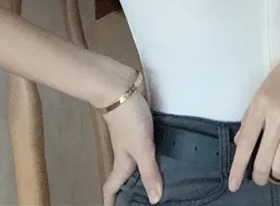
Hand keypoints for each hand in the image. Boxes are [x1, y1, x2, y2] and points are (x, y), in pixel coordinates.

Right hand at [100, 73, 162, 205]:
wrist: (123, 87)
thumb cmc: (129, 120)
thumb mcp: (141, 148)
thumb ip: (149, 172)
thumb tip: (154, 201)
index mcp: (123, 163)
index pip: (112, 187)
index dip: (110, 202)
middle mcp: (126, 153)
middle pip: (126, 177)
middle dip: (131, 190)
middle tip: (144, 201)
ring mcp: (134, 138)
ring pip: (138, 161)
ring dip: (146, 172)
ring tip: (162, 182)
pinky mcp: (142, 125)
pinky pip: (149, 145)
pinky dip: (155, 153)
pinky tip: (169, 155)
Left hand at [228, 40, 279, 193]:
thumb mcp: (262, 91)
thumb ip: (249, 117)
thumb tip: (240, 144)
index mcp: (260, 105)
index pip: (246, 143)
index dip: (238, 167)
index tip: (234, 186)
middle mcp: (277, 117)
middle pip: (263, 160)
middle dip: (258, 176)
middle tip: (258, 177)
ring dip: (275, 177)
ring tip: (273, 175)